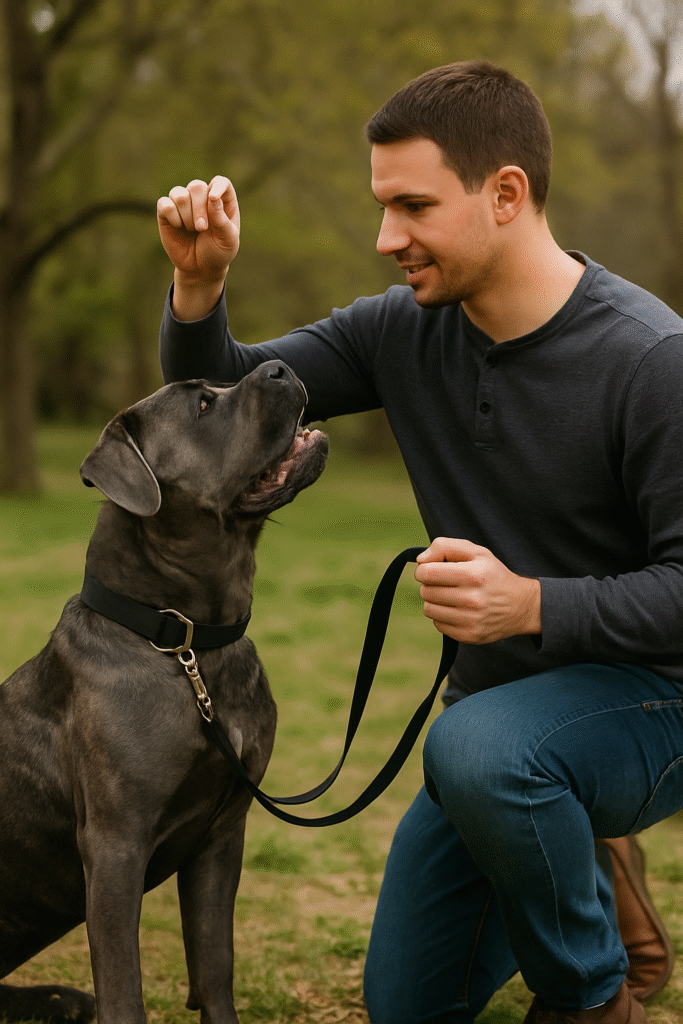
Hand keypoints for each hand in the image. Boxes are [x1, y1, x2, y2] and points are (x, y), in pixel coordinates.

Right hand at [157, 176, 239, 319]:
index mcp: (222, 202)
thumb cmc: (218, 253)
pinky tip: (178, 226)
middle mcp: (202, 199)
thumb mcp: (227, 240)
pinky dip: (172, 215)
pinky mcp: (167, 213)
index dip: (217, 186)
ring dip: (186, 214)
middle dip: (199, 208)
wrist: (200, 269)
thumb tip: (212, 197)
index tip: (213, 199)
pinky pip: (164, 203)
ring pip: (179, 193)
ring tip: (192, 229)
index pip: (220, 182)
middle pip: (197, 186)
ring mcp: (184, 205)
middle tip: (202, 228)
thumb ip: (221, 219)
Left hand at [414, 537, 540, 643]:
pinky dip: (443, 617)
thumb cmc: (493, 575)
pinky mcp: (469, 636)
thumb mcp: (477, 552)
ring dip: (435, 601)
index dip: (424, 570)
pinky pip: (438, 625)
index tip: (431, 570)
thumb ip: (445, 547)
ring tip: (451, 596)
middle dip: (430, 585)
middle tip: (446, 584)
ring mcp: (471, 620)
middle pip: (425, 591)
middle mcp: (472, 599)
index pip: (427, 573)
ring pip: (428, 609)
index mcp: (473, 574)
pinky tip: (457, 610)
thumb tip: (420, 560)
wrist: (521, 605)